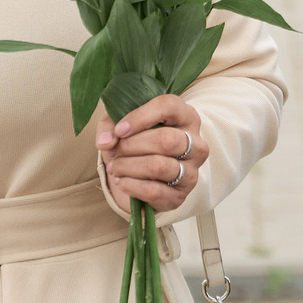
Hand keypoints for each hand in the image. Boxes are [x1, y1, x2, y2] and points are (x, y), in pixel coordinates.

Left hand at [100, 93, 207, 211]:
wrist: (146, 176)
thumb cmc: (138, 141)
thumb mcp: (121, 125)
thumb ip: (110, 127)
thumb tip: (106, 141)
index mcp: (186, 117)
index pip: (168, 107)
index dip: (140, 117)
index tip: (119, 130)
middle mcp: (196, 143)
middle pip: (165, 140)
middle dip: (131, 146)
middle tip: (114, 151)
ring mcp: (192, 171)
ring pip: (158, 166)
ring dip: (128, 166)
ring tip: (114, 167)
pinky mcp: (181, 195)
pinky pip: (154, 191)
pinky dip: (131, 186)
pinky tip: (121, 181)